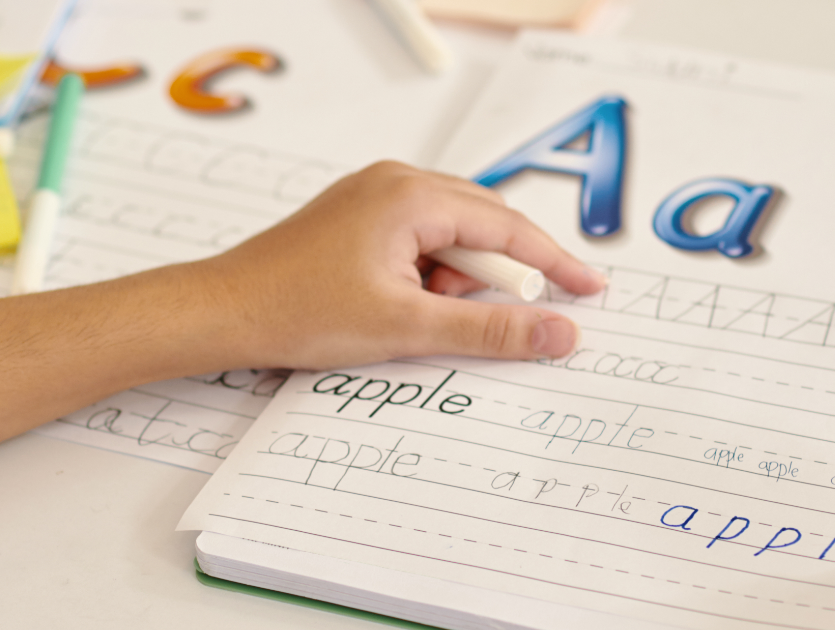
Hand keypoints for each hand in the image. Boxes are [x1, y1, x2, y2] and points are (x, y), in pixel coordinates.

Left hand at [0, 161, 603, 440]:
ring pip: (454, 238)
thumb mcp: (408, 326)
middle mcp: (397, 182)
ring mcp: (377, 196)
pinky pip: (423, 242)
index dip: (555, 263)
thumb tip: (558, 332)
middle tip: (508, 322)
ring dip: (458, 282)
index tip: (591, 289)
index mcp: (412, 194)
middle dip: (497, 279)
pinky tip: (407, 309)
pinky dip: (431, 278)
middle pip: (484, 227)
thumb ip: (492, 328)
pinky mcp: (363, 218)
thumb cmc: (298, 310)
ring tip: (423, 320)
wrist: (221, 312)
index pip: (509, 226)